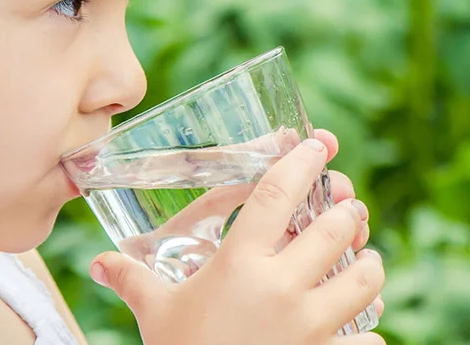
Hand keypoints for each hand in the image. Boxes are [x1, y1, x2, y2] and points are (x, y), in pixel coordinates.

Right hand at [91, 135, 385, 344]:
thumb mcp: (155, 314)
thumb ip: (131, 280)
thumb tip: (100, 263)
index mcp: (239, 264)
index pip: (277, 195)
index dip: (301, 162)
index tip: (318, 145)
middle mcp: (282, 288)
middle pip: (335, 228)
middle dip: (347, 212)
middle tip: (346, 209)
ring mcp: (311, 326)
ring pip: (365, 278)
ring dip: (369, 265)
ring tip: (364, 261)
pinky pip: (370, 341)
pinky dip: (369, 334)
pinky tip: (359, 330)